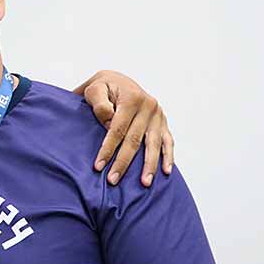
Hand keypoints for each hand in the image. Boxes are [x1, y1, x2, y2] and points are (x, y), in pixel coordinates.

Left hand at [74, 70, 174, 186]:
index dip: (108, 149)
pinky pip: (168, 141)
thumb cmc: (103, 88)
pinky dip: (168, 157)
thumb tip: (109, 120)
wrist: (117, 81)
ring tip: (144, 183)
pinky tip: (166, 172)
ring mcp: (158, 115)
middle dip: (124, 162)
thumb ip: (99, 102)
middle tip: (113, 180)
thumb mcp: (94, 88)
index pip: (118, 129)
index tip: (98, 166)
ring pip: (154, 144)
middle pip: (135, 140)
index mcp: (132, 98)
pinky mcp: (163, 122)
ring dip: (149, 165)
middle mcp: (149, 106)